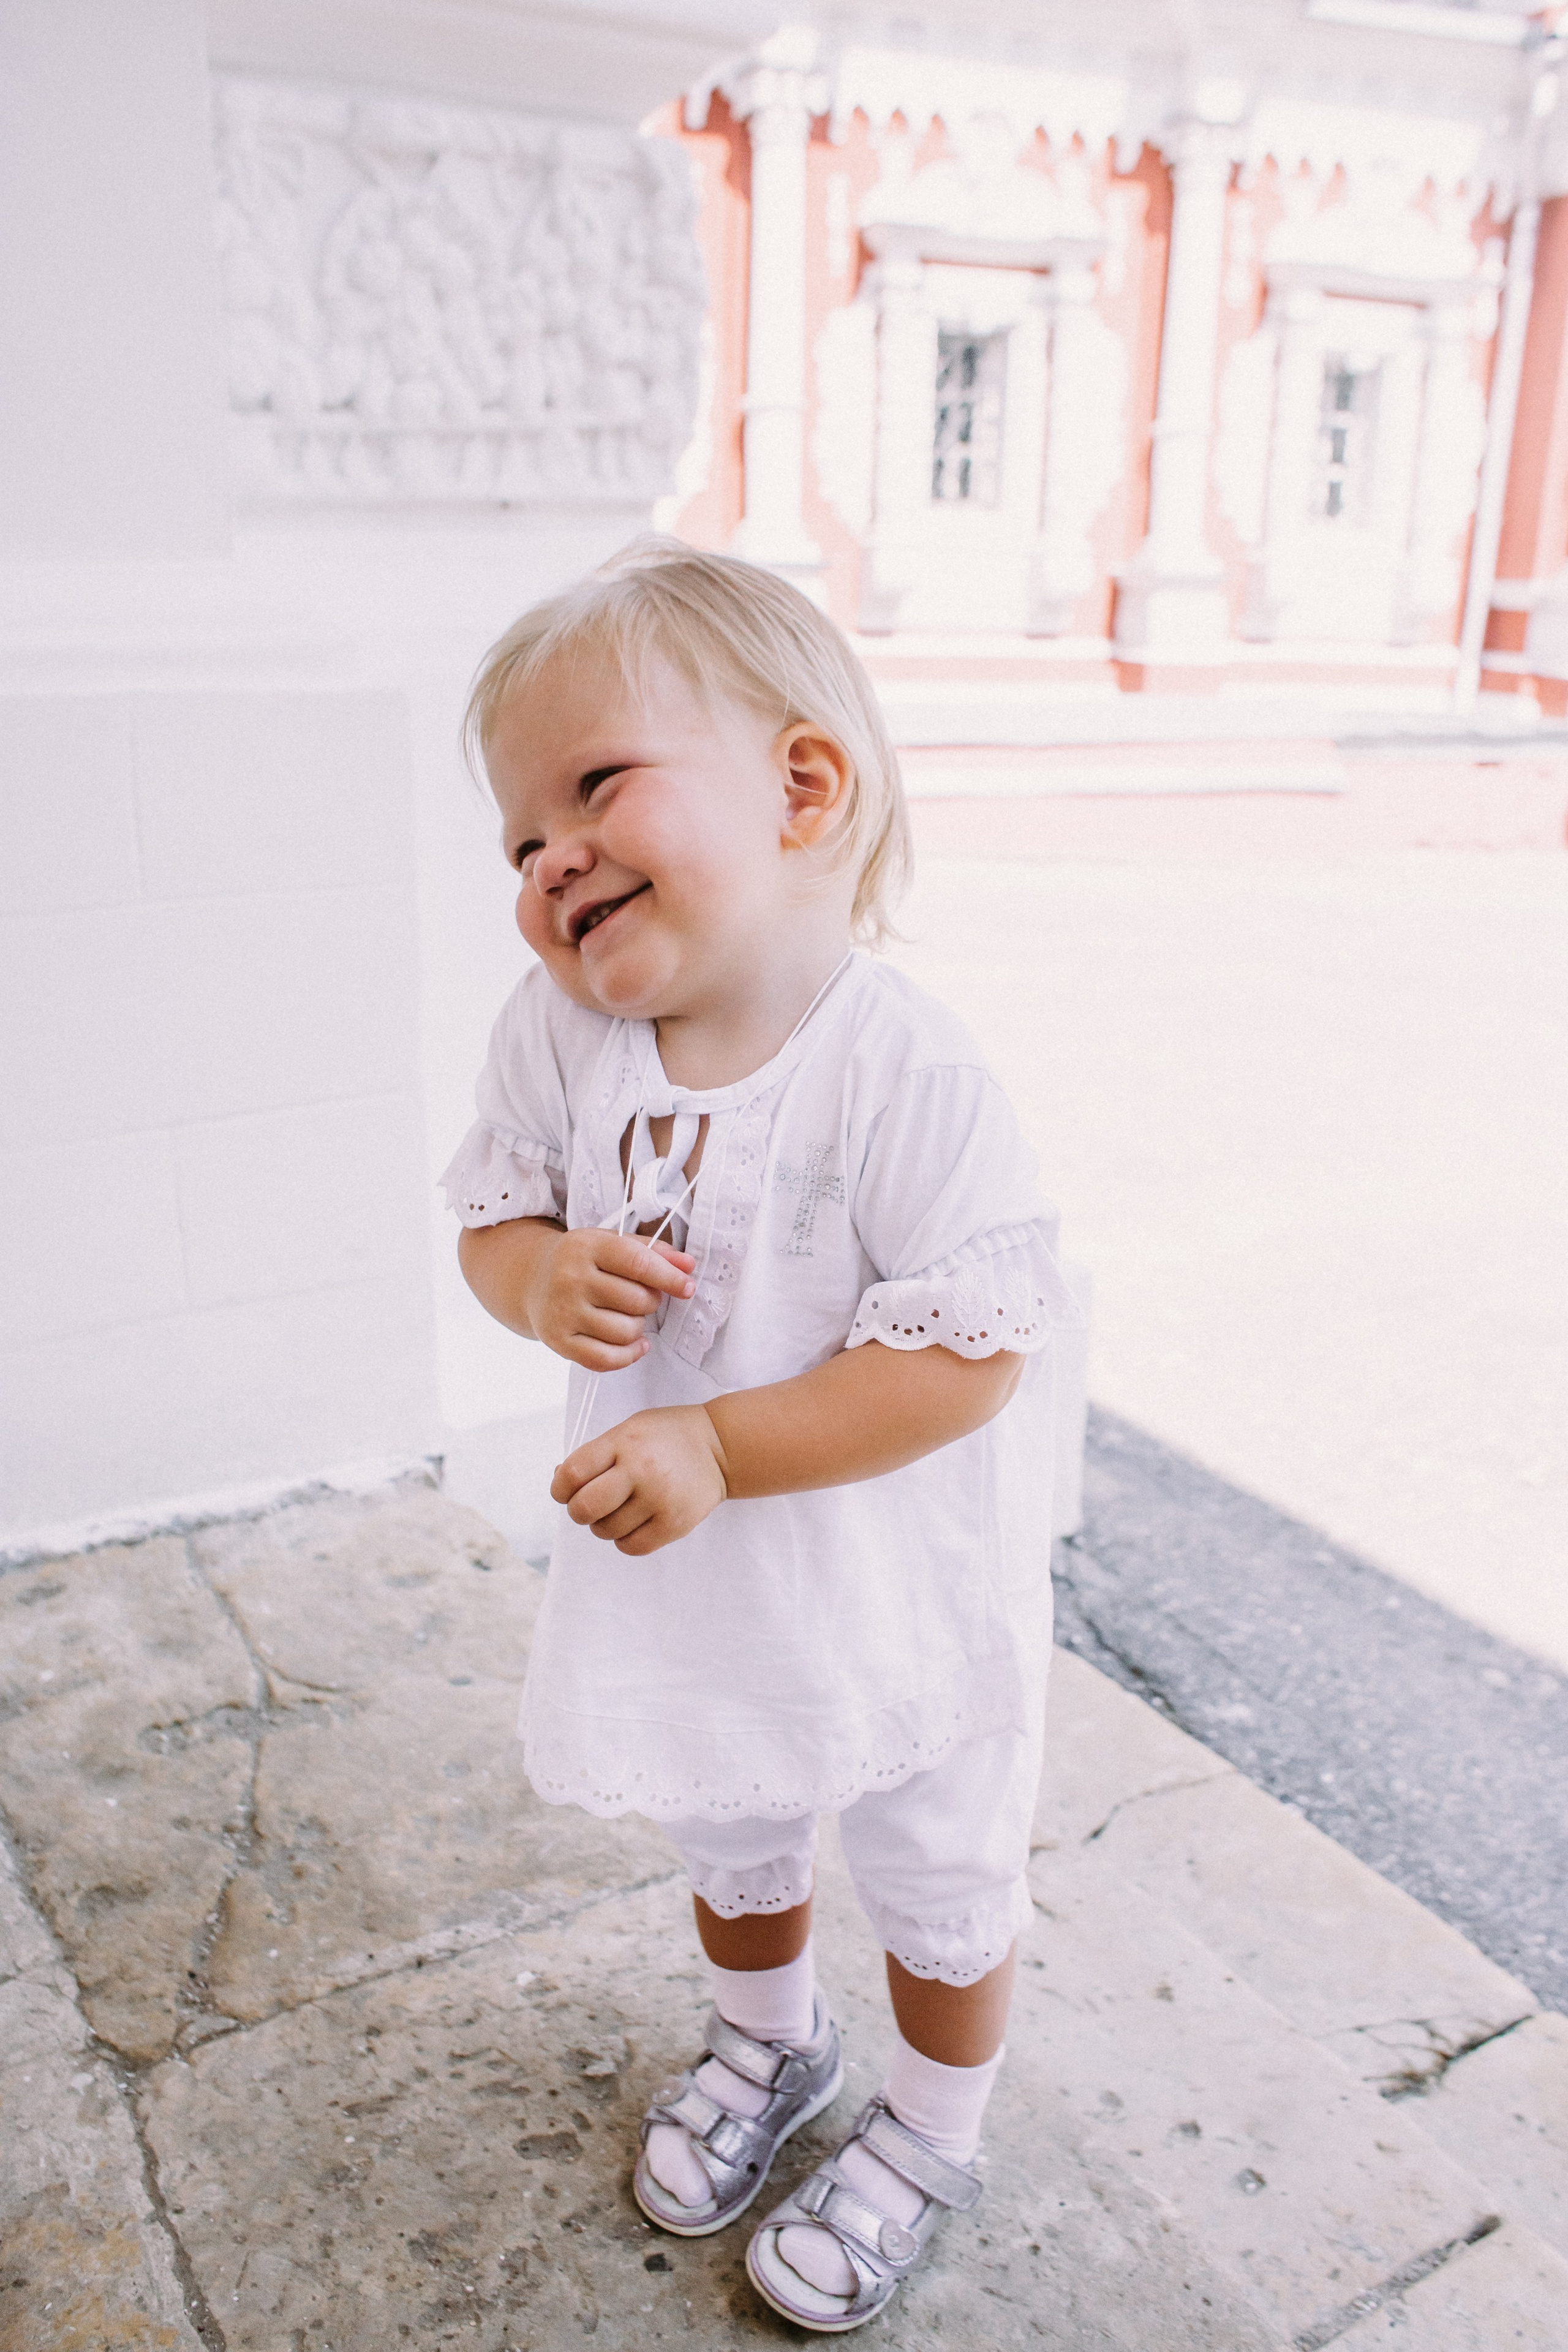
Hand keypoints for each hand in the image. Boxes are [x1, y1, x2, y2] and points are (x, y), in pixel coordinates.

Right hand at [527, 1228, 695, 1369]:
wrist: (532, 1280)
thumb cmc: (582, 1261)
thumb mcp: (613, 1243)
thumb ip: (653, 1252)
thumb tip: (688, 1266)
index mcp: (586, 1246)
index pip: (638, 1263)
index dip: (669, 1277)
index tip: (687, 1287)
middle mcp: (570, 1278)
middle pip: (635, 1300)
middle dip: (650, 1302)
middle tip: (642, 1297)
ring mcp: (563, 1312)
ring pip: (625, 1332)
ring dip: (638, 1327)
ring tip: (628, 1316)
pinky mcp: (559, 1341)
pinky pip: (607, 1359)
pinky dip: (629, 1355)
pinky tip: (634, 1344)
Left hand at [551, 1406, 728, 1554]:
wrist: (720, 1447)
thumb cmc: (666, 1437)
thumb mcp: (628, 1430)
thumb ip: (595, 1454)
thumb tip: (559, 1480)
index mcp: (624, 1442)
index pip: (572, 1474)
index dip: (559, 1488)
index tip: (565, 1491)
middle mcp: (641, 1470)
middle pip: (584, 1508)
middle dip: (578, 1511)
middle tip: (590, 1505)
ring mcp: (659, 1499)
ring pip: (606, 1531)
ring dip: (604, 1525)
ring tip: (621, 1509)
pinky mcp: (675, 1524)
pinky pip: (631, 1547)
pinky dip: (624, 1539)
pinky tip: (634, 1523)